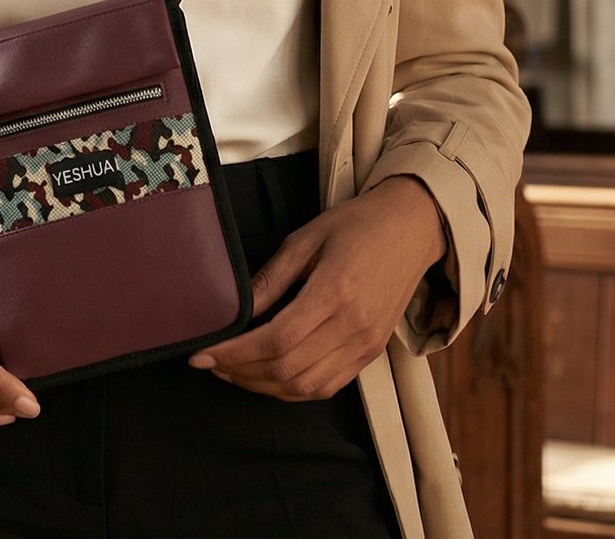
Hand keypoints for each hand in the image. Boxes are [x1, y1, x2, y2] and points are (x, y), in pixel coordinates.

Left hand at [186, 176, 446, 399]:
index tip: (202, 355)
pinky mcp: (371, 353)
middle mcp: (352, 326)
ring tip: (234, 371)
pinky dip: (294, 390)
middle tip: (211, 363)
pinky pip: (328, 387)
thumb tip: (237, 310)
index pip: (275, 340)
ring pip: (306, 387)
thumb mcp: (306, 238)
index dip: (234, 354)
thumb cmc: (357, 225)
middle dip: (240, 372)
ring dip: (263, 387)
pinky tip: (269, 377)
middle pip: (286, 370)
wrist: (412, 228)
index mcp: (334, 292)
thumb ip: (271, 278)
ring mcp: (365, 344)